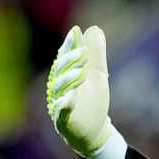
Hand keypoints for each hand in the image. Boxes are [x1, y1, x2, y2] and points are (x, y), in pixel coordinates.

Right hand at [47, 25, 122, 158]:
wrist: (94, 130)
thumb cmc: (92, 101)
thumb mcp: (97, 75)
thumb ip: (96, 54)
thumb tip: (93, 28)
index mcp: (68, 74)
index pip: (66, 56)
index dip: (70, 44)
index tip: (76, 31)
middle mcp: (60, 87)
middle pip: (61, 70)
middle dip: (71, 60)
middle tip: (84, 52)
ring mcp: (60, 102)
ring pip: (60, 89)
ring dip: (69, 80)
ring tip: (81, 73)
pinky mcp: (64, 119)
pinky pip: (62, 111)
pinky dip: (65, 103)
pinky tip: (70, 97)